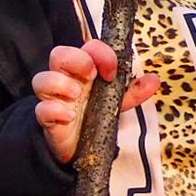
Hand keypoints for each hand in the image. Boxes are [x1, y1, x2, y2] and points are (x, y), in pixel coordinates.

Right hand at [32, 41, 159, 163]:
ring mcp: (54, 99)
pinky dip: (54, 110)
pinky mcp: (47, 119)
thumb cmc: (94, 116)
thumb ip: (132, 92)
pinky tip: (70, 117)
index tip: (112, 71)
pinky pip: (41, 110)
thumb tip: (154, 80)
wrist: (80, 147)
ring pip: (41, 79)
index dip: (100, 53)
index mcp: (84, 71)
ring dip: (60, 83)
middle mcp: (66, 80)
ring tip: (76, 95)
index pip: (87, 48)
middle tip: (91, 75)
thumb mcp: (116, 102)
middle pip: (58, 54)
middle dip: (76, 60)